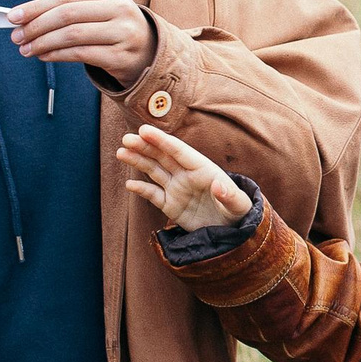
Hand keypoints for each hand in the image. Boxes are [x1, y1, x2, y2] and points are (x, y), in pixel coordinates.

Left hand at [9, 0, 152, 82]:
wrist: (150, 54)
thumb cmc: (115, 30)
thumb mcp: (101, 12)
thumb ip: (70, 11)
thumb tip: (25, 17)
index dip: (37, 6)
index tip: (14, 16)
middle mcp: (120, 10)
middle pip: (68, 15)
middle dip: (37, 25)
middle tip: (17, 36)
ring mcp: (123, 34)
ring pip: (72, 36)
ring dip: (43, 43)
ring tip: (26, 49)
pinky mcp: (121, 57)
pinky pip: (81, 54)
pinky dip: (57, 55)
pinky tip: (44, 56)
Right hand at [116, 125, 252, 230]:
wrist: (232, 231)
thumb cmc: (238, 213)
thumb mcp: (238, 205)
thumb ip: (229, 195)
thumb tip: (219, 185)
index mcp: (203, 169)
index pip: (179, 151)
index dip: (161, 140)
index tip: (144, 130)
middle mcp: (187, 175)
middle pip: (162, 157)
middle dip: (145, 146)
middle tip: (126, 138)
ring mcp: (177, 189)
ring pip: (154, 171)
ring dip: (138, 161)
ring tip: (121, 152)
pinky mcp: (171, 205)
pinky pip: (153, 195)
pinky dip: (141, 189)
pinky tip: (129, 183)